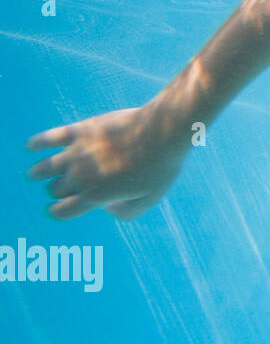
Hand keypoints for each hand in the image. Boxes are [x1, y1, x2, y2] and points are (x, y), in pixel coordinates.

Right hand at [25, 104, 189, 220]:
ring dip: (39, 173)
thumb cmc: (161, 166)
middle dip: (58, 191)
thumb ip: (128, 212)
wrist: (164, 131)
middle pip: (55, 189)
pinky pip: (49, 137)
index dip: (60, 212)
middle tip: (67, 187)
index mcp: (95, 196)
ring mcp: (77, 153)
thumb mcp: (150, 198)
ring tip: (36, 174)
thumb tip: (108, 210)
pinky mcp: (80, 131)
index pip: (61, 211)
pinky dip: (37, 143)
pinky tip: (31, 147)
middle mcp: (80, 176)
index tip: (62, 209)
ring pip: (44, 168)